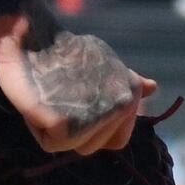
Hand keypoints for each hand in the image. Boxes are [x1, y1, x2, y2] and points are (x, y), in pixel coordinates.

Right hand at [0, 4, 154, 156]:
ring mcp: (96, 116)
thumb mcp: (105, 63)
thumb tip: (152, 88)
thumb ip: (127, 83)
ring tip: (52, 98)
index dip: (95, 130)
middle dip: (76, 132)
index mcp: (130, 94)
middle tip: (62, 100)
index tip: (79, 107)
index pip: (119, 139)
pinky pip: (52, 143)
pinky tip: (39, 101)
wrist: (32, 37)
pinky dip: (39, 127)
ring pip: (74, 147)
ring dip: (57, 130)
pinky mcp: (67, 124)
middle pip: (95, 147)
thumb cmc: (65, 52)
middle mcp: (121, 106)